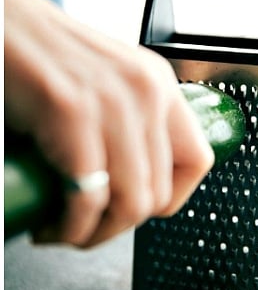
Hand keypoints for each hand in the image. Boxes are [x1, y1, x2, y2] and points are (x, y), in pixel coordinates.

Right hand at [4, 0, 213, 246]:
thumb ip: (125, 123)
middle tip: (86, 227)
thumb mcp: (100, 84)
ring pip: (130, 206)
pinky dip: (70, 228)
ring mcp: (112, 101)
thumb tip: (131, 188)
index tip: (134, 209)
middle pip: (158, 194)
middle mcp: (145, 90)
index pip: (196, 161)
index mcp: (157, 83)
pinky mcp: (72, 113)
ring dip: (95, 235)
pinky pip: (89, 199)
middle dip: (119, 226)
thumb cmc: (29, 55)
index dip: (167, 199)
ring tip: (66, 232)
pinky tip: (50, 227)